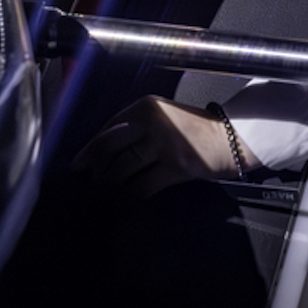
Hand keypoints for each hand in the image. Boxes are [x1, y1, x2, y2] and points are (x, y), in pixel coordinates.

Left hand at [72, 96, 254, 198]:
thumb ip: (134, 128)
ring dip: (111, 185)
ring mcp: (165, 144)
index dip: (88, 150)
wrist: (229, 138)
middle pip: (109, 148)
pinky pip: (142, 186)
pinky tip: (128, 200)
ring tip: (109, 193)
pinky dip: (131, 196)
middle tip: (92, 182)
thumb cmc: (193, 129)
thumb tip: (101, 152)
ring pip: (122, 169)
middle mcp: (152, 121)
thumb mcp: (162, 117)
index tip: (77, 165)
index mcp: (145, 107)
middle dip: (96, 169)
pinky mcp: (176, 166)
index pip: (107, 129)